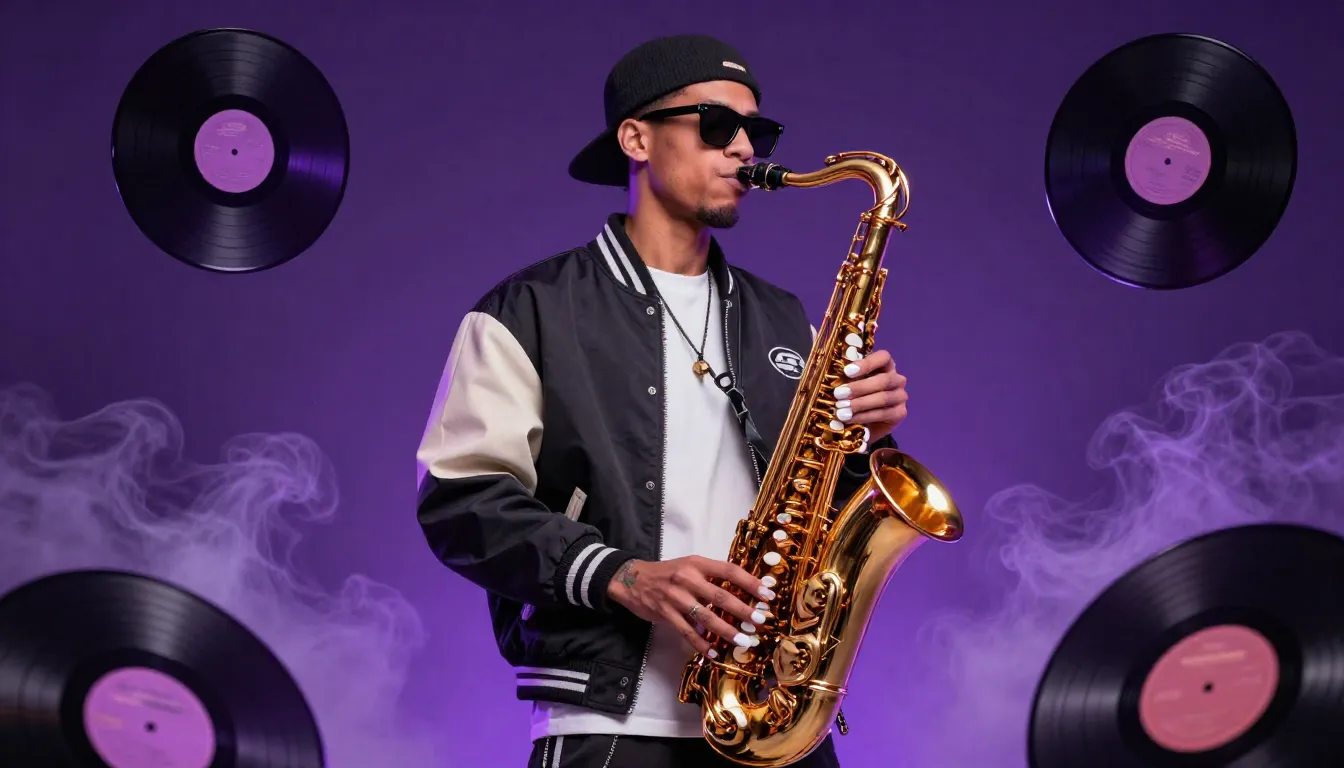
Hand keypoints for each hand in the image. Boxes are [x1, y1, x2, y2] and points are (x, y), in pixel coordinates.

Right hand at [607, 556, 777, 656]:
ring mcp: (675, 598)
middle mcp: (687, 579)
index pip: (729, 571)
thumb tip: (743, 591)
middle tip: (760, 621)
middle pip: (720, 596)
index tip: (768, 593)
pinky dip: (701, 643)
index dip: (750, 582)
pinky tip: (713, 652)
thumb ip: (712, 576)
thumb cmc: (668, 572)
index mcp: (697, 564)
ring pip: (706, 617)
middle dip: (743, 610)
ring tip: (744, 640)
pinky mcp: (665, 614)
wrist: (633, 579)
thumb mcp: (690, 565)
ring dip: (727, 631)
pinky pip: (687, 632)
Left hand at [833, 349, 908, 443]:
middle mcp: (896, 379)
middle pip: (883, 380)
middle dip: (859, 387)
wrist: (863, 423)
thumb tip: (827, 373)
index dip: (867, 363)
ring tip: (841, 410)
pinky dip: (864, 416)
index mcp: (885, 365)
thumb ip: (842, 377)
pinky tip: (849, 419)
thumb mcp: (847, 384)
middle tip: (838, 394)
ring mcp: (900, 396)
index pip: (883, 357)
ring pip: (883, 398)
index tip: (847, 371)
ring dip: (860, 404)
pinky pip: (883, 413)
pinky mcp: (899, 413)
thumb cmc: (853, 397)